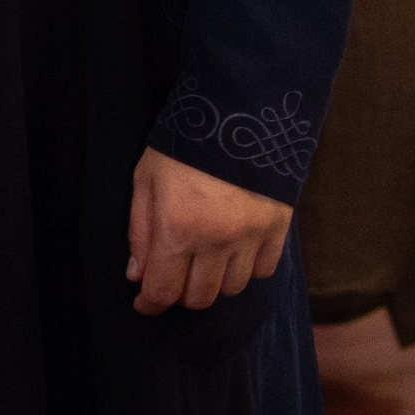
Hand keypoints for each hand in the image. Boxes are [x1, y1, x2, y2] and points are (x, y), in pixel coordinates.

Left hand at [126, 145, 290, 315]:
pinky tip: (234, 253)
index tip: (144, 303)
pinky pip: (263, 271)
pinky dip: (247, 271)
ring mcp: (250, 236)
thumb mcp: (146, 179)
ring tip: (204, 262)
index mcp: (178, 228)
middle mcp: (216, 240)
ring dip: (213, 283)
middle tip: (174, 275)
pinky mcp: (277, 227)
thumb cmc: (183, 143)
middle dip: (180, 293)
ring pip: (231, 289)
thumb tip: (137, 274)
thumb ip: (139, 230)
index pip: (164, 290)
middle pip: (199, 297)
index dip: (150, 303)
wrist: (239, 110)